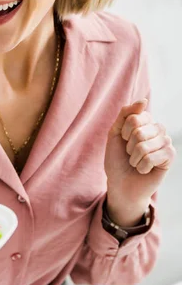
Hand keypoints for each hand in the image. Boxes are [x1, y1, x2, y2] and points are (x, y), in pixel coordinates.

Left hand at [104, 99, 175, 225]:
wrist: (121, 183)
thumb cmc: (117, 159)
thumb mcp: (115, 133)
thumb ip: (125, 114)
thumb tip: (144, 101)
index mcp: (144, 120)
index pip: (134, 118)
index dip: (124, 132)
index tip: (123, 140)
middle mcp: (157, 128)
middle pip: (139, 132)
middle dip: (129, 147)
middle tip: (131, 155)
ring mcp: (165, 142)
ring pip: (145, 146)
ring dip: (135, 158)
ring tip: (137, 162)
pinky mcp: (170, 156)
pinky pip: (154, 157)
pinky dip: (143, 166)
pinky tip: (144, 169)